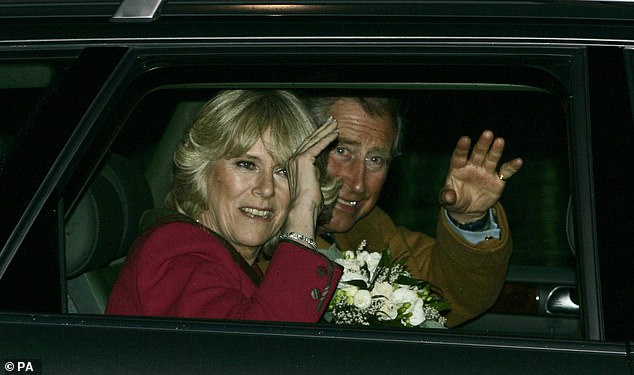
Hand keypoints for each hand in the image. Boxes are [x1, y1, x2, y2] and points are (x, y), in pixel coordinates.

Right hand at [284, 117, 338, 236]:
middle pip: (310, 140)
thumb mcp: (316, 183)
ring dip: (325, 130)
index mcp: (294, 164)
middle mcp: (293, 159)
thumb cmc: (310, 202)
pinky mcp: (303, 159)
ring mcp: (296, 158)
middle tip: (331, 121)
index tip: (327, 130)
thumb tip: (329, 171)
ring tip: (334, 123)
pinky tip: (335, 133)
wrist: (304, 208)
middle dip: (321, 129)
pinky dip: (327, 138)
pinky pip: (317, 145)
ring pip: (314, 140)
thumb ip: (318, 173)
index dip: (318, 137)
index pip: (308, 147)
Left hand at [439, 130, 522, 223]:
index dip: (462, 148)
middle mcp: (473, 167)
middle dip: (482, 144)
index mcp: (458, 168)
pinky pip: (505, 172)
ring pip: (491, 159)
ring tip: (500, 141)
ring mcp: (486, 172)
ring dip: (496, 150)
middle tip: (487, 133)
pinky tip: (518, 161)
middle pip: (478, 153)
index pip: (459, 156)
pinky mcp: (497, 180)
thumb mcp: (450, 201)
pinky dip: (512, 167)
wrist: (469, 209)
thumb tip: (447, 197)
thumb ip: (448, 197)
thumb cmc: (457, 200)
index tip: (465, 139)